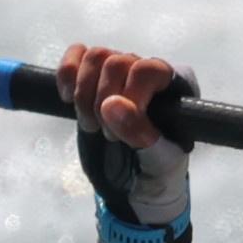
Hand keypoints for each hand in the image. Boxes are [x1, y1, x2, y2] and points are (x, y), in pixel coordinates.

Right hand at [61, 44, 196, 228]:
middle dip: (102, 101)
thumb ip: (141, 133)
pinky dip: (66, 72)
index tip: (119, 131)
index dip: (128, 95)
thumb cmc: (157, 172)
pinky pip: (77, 54)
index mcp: (175, 88)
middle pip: (116, 61)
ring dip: (83, 92)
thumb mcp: (159, 160)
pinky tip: (66, 97)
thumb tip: (111, 104)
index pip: (148, 69)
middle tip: (106, 136)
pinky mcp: (92, 78)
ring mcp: (120, 74)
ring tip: (90, 124)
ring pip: (95, 56)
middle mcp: (149, 73)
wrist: (135, 188)